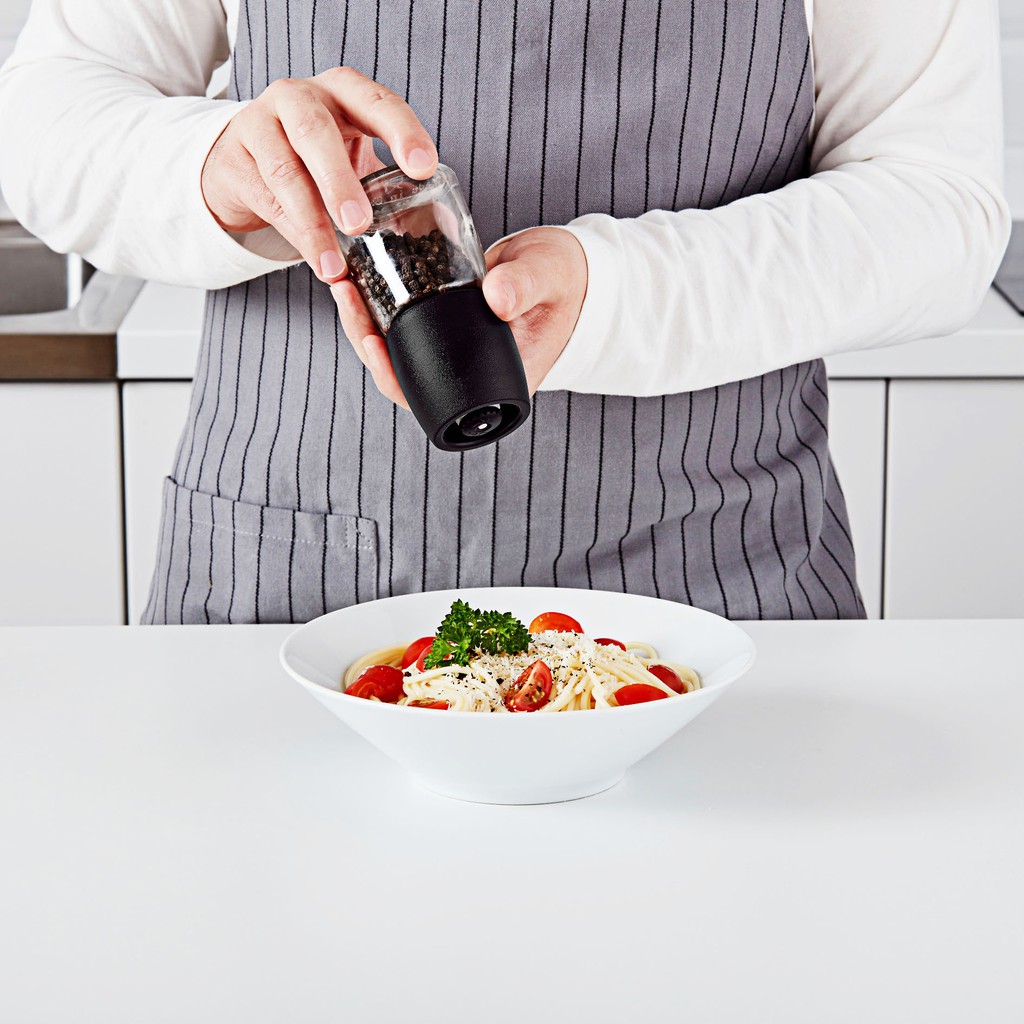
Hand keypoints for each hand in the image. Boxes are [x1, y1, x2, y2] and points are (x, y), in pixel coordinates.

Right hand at [201, 66, 437, 282]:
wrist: (244, 160)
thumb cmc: (313, 159)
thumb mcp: (351, 156)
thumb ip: (383, 179)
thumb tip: (431, 229)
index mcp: (341, 92)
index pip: (377, 102)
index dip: (402, 133)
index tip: (423, 168)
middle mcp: (298, 98)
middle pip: (316, 133)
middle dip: (339, 181)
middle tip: (359, 223)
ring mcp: (260, 124)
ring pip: (285, 172)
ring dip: (312, 223)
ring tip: (334, 266)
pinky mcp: (235, 159)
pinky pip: (266, 199)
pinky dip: (294, 235)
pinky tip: (316, 259)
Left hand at [331, 226, 587, 407]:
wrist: (567, 270)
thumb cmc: (565, 280)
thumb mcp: (548, 277)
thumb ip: (526, 285)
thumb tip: (495, 297)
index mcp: (491, 384)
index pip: (430, 399)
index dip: (393, 378)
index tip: (371, 342)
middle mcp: (466, 376)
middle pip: (402, 374)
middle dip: (365, 338)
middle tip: (346, 295)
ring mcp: (453, 352)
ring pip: (396, 349)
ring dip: (363, 321)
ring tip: (343, 283)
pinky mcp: (443, 326)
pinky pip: (402, 326)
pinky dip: (378, 306)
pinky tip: (358, 279)